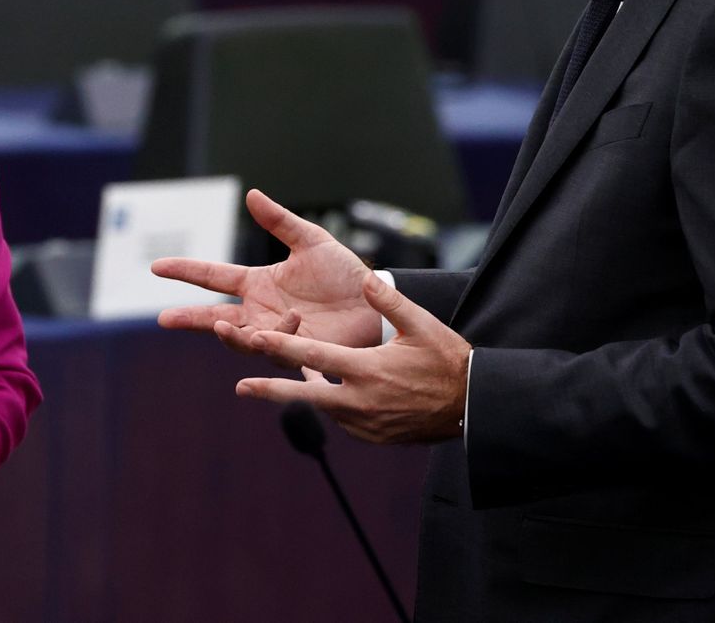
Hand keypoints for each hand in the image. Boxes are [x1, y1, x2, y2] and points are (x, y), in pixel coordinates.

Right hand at [154, 189, 380, 356]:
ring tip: (226, 327)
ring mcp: (277, 336)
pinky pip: (284, 356)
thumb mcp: (311, 241)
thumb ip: (280, 222)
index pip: (213, 277)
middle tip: (166, 317)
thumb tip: (251, 194)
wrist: (376, 302)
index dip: (185, 271)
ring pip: (244, 341)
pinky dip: (282, 346)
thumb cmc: (344, 273)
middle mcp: (261, 313)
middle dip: (191, 319)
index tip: (156, 267)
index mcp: (258, 284)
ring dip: (234, 336)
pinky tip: (290, 326)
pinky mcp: (300, 355)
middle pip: (217, 318)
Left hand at [235, 273, 471, 443]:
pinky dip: (335, 405)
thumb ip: (389, 302)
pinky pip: (343, 419)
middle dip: (270, 390)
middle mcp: (361, 401)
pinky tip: (336, 393)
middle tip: (240, 386)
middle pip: (304, 394)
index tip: (254, 339)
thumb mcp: (422, 325)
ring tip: (285, 384)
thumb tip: (366, 278)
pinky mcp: (373, 437)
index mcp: (367, 370)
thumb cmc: (448, 361)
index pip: (314, 356)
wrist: (473, 407)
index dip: (281, 346)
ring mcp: (366, 424)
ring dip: (306, 394)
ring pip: (324, 406)